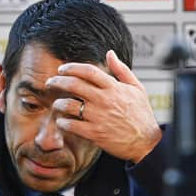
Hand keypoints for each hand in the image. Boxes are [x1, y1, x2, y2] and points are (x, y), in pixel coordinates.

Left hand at [45, 50, 161, 163]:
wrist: (146, 141)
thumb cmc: (141, 115)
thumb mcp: (136, 88)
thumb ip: (121, 70)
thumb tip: (110, 54)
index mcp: (113, 88)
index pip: (88, 71)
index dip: (71, 67)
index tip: (61, 69)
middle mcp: (104, 100)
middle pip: (73, 85)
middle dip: (57, 81)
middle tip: (50, 82)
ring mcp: (98, 117)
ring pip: (69, 105)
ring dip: (58, 103)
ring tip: (56, 104)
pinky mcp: (94, 133)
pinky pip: (71, 125)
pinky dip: (63, 123)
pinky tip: (62, 122)